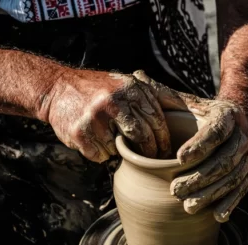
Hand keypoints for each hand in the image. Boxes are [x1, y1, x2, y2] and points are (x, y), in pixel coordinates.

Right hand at [44, 70, 171, 162]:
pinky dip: (103, 153)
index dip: (164, 140)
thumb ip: (157, 94)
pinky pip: (101, 155)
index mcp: (130, 88)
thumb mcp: (130, 83)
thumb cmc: (101, 89)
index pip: (157, 120)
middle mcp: (113, 101)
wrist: (59, 89)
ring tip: (115, 140)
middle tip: (151, 159)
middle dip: (150, 152)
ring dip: (121, 151)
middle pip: (143, 137)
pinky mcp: (79, 134)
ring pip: (121, 150)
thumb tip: (189, 108)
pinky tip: (97, 141)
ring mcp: (95, 118)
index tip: (167, 151)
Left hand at [133, 71, 247, 222]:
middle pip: (223, 159)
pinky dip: (230, 202)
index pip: (214, 130)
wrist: (237, 122)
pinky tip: (216, 214)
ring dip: (210, 193)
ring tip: (187, 205)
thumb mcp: (188, 101)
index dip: (199, 145)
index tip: (178, 159)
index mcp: (226, 115)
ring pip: (232, 177)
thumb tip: (137, 76)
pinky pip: (242, 189)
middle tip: (174, 190)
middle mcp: (243, 135)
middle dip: (199, 177)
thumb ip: (164, 94)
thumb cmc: (203, 114)